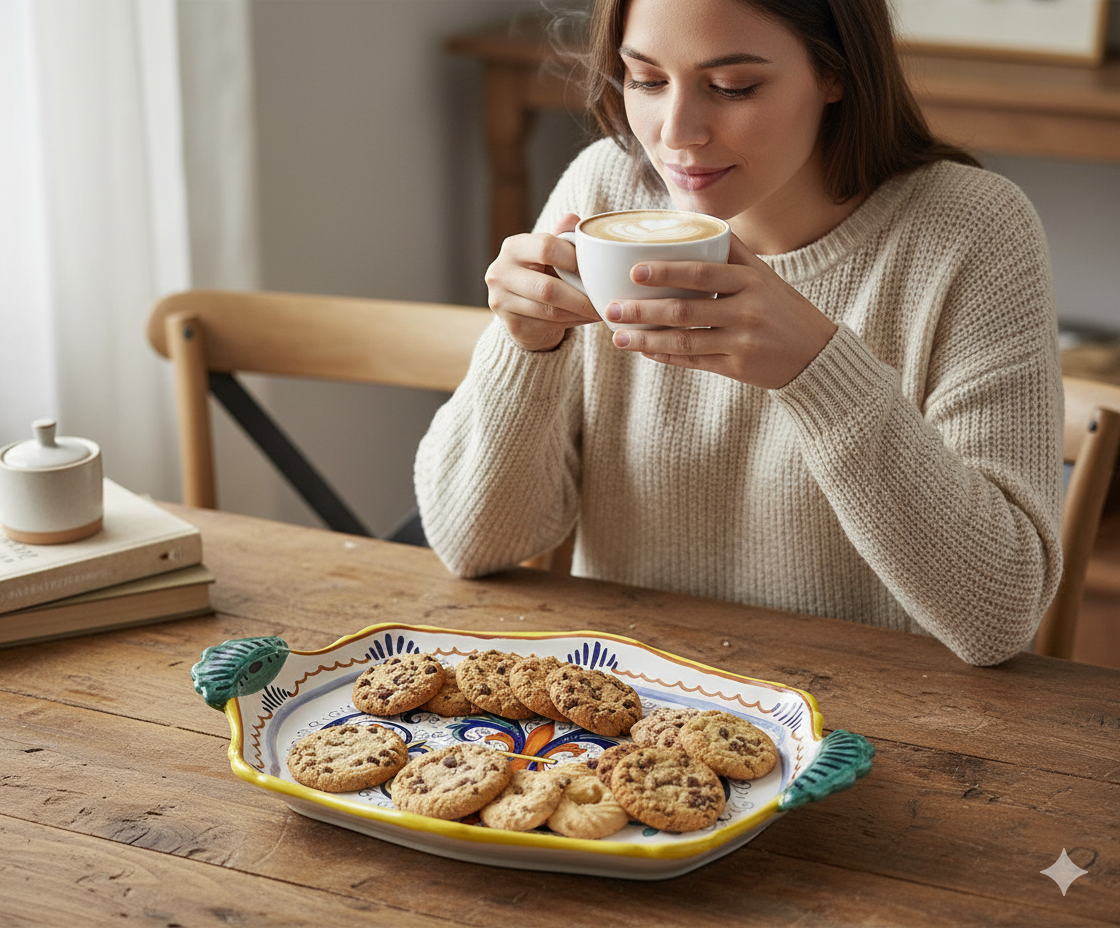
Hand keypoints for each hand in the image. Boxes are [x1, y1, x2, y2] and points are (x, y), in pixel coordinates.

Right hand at [484, 213, 599, 351]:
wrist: (524, 309)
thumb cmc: (545, 273)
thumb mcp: (553, 252)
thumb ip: (563, 237)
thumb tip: (572, 219)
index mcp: (513, 247)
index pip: (546, 248)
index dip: (574, 259)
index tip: (596, 268)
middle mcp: (500, 272)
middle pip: (547, 288)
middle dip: (580, 296)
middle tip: (604, 299)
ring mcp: (501, 301)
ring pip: (550, 311)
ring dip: (580, 312)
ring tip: (600, 310)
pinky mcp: (511, 325)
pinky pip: (548, 326)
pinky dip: (573, 322)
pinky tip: (585, 319)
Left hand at [604, 236, 837, 388]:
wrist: (816, 354)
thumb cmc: (781, 307)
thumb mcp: (763, 274)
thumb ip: (732, 250)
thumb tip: (695, 219)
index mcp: (751, 280)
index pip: (702, 273)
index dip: (667, 271)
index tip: (634, 270)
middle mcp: (747, 310)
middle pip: (685, 309)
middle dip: (643, 310)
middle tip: (611, 308)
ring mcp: (742, 342)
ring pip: (684, 340)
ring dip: (646, 339)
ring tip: (618, 336)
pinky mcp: (738, 368)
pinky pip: (694, 361)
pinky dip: (667, 356)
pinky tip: (645, 351)